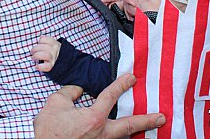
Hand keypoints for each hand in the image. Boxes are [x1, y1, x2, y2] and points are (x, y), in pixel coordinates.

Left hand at [31, 35, 60, 71]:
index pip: (45, 39)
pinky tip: (37, 66)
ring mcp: (54, 59)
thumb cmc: (55, 53)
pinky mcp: (52, 67)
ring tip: (33, 58)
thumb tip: (41, 37)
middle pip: (43, 47)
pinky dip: (40, 66)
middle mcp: (55, 51)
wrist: (65, 64)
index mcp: (55, 44)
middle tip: (32, 52)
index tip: (39, 44)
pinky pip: (46, 66)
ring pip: (45, 55)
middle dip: (35, 49)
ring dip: (36, 55)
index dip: (40, 41)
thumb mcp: (54, 45)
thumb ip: (48, 41)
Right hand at [34, 73, 164, 137]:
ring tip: (148, 126)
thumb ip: (70, 92)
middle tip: (161, 117)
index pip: (110, 96)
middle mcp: (101, 134)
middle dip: (146, 120)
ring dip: (134, 131)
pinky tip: (124, 135)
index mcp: (93, 118)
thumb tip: (79, 88)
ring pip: (122, 137)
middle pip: (129, 126)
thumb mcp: (56, 103)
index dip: (122, 84)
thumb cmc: (48, 131)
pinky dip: (120, 138)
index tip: (132, 77)